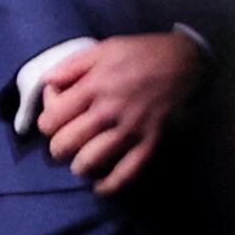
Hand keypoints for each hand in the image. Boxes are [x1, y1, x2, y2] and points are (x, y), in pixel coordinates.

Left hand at [32, 31, 202, 192]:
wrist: (188, 61)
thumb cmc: (143, 53)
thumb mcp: (104, 48)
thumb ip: (72, 65)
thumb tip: (46, 82)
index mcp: (93, 86)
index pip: (51, 119)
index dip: (46, 124)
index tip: (54, 122)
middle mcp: (108, 111)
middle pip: (65, 144)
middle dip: (58, 148)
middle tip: (64, 144)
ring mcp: (130, 129)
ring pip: (90, 161)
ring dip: (79, 166)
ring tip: (80, 162)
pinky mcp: (150, 143)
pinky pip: (127, 173)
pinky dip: (109, 186)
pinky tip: (101, 187)